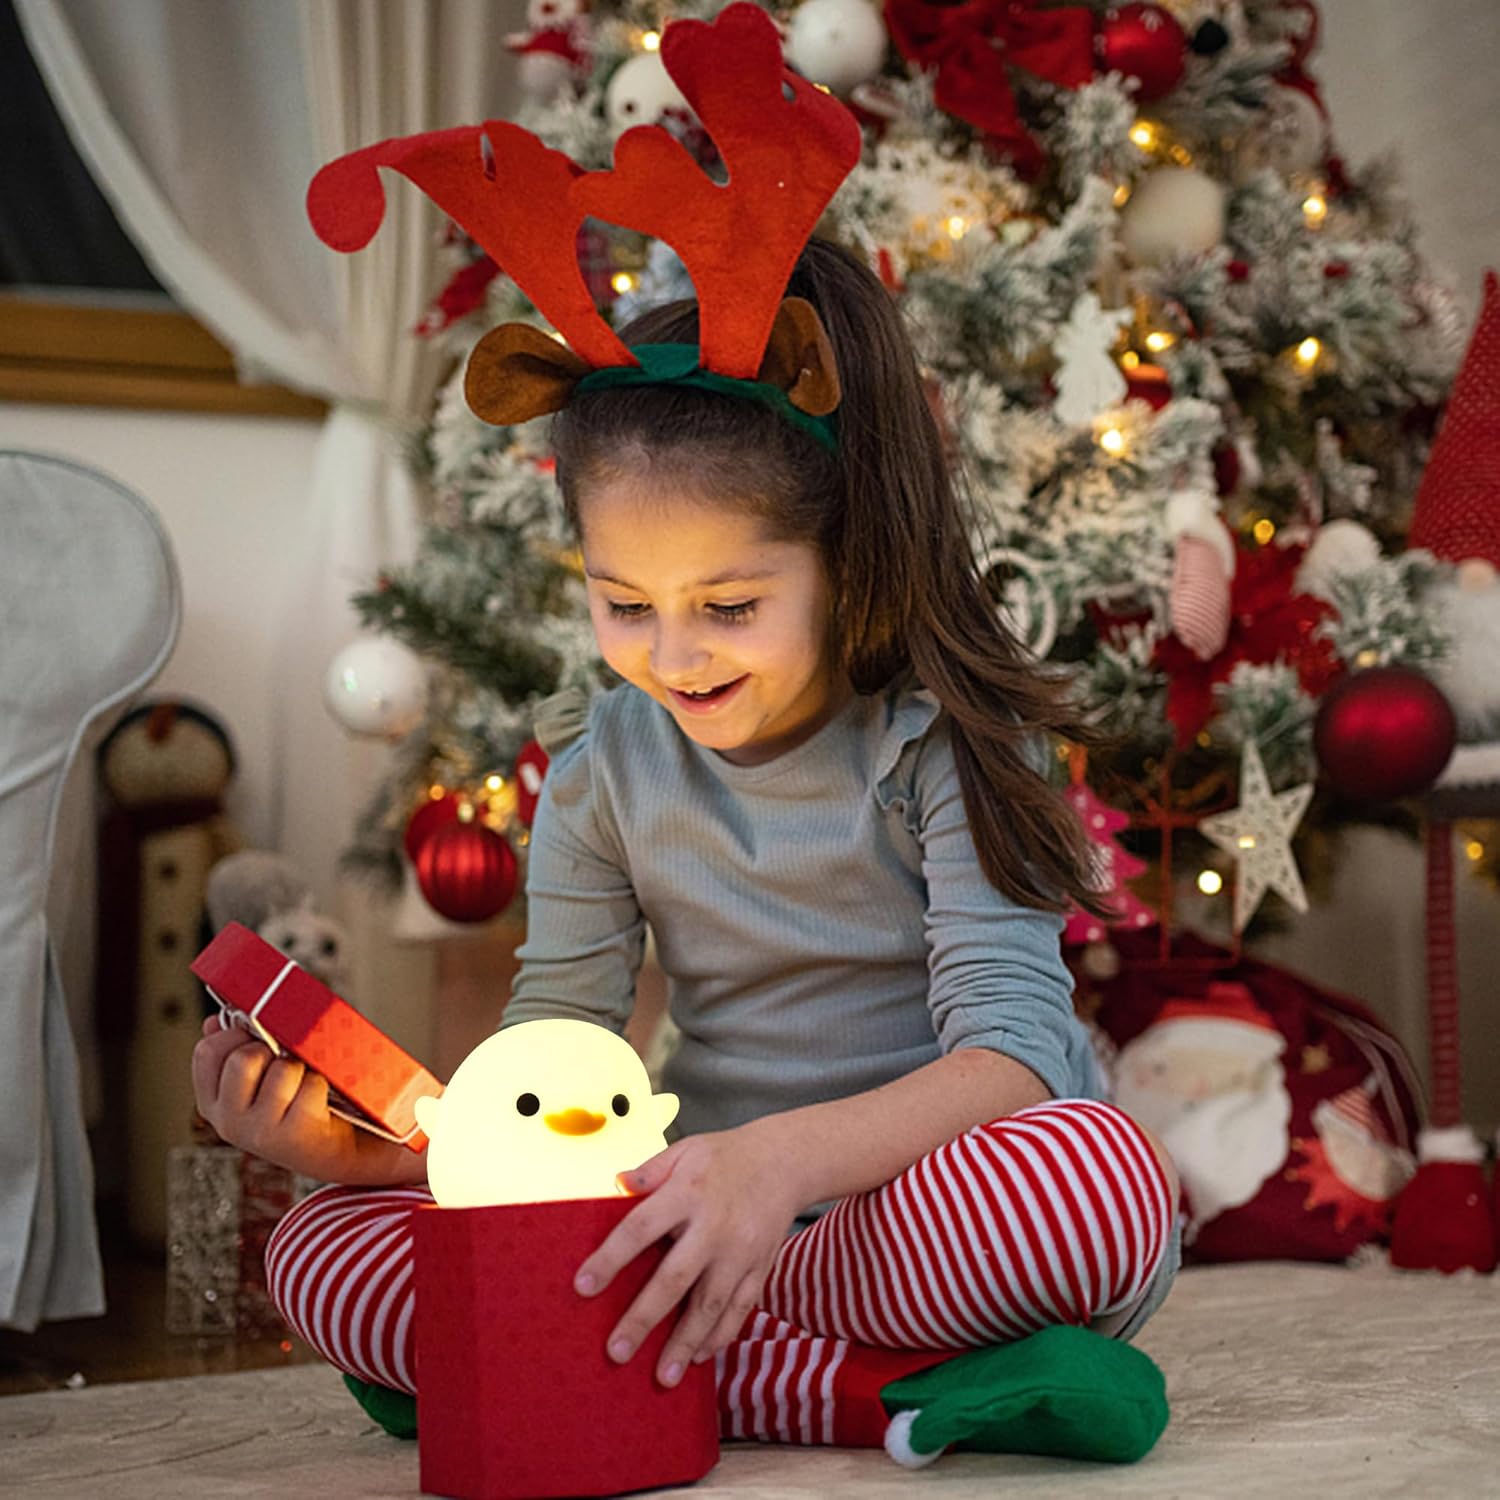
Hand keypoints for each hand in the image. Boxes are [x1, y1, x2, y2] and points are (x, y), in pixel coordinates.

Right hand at [190, 1016, 421, 1184]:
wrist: (333, 1150)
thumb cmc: (294, 1108)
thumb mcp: (255, 1085)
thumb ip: (231, 1053)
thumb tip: (213, 1023)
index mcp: (213, 1104)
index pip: (208, 1052)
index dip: (235, 1035)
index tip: (255, 1039)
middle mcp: (229, 1122)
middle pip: (244, 1058)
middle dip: (270, 1050)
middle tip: (284, 1064)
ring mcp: (260, 1132)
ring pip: (282, 1068)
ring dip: (301, 1068)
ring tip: (303, 1086)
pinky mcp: (294, 1136)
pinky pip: (311, 1084)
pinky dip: (321, 1084)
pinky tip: (319, 1103)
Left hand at [572, 1122, 801, 1387]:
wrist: (784, 1161)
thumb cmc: (724, 1157)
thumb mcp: (684, 1151)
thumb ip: (649, 1172)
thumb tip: (615, 1185)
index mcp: (687, 1193)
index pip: (641, 1227)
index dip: (611, 1257)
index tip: (583, 1286)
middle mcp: (714, 1226)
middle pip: (675, 1277)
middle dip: (645, 1317)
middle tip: (616, 1351)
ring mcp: (741, 1251)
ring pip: (711, 1303)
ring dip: (685, 1342)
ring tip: (662, 1376)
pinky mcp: (760, 1268)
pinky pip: (741, 1309)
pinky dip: (721, 1336)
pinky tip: (699, 1358)